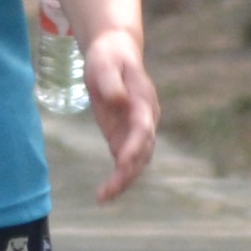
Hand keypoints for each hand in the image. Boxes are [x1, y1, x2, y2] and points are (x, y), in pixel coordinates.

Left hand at [77, 30, 158, 201]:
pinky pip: (125, 160)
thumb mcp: (105, 63)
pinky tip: (105, 193)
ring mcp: (137, 129)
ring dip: (124, 180)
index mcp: (143, 101)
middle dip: (128, 173)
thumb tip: (118, 100)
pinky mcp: (124, 134)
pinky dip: (119, 177)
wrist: (115, 53)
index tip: (122, 163)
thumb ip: (111, 82)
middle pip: (143, 151)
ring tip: (104, 197)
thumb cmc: (109, 57)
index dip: (134, 147)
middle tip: (109, 192)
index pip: (143, 128)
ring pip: (137, 160)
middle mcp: (146, 119)